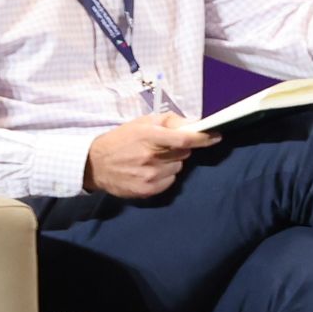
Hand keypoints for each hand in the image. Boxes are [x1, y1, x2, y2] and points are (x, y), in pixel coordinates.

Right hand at [84, 112, 211, 200]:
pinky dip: (165, 176)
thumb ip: (169, 121)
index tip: (216, 136)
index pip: (184, 139)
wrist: (96, 164)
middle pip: (184, 153)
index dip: (204, 138)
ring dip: (171, 163)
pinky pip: (170, 181)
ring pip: (178, 168)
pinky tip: (149, 171)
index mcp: (149, 136)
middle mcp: (151, 157)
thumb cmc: (122, 140)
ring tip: (152, 160)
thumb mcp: (142, 122)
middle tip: (163, 147)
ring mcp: (150, 175)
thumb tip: (195, 124)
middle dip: (180, 149)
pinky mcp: (148, 190)